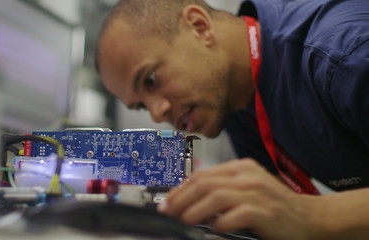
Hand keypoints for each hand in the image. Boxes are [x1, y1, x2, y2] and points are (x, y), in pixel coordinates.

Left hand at [158, 158, 324, 239]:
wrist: (309, 217)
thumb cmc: (275, 205)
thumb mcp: (247, 187)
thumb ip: (222, 186)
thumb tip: (190, 195)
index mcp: (240, 168)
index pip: (201, 174)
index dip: (180, 188)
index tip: (167, 200)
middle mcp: (246, 176)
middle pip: (203, 183)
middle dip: (181, 198)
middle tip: (169, 211)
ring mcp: (256, 192)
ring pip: (215, 196)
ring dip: (195, 210)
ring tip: (185, 220)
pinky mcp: (263, 211)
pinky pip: (235, 215)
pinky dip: (221, 223)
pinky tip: (215, 229)